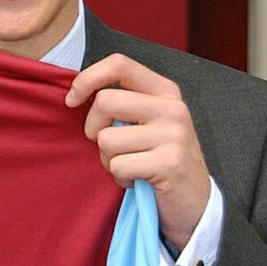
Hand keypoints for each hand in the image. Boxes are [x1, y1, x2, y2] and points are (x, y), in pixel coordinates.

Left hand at [65, 53, 210, 250]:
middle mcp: (171, 107)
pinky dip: (120, 178)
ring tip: (130, 166)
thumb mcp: (149, 122)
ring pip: (106, 139)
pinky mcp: (169, 162)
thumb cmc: (161, 159)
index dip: (87, 79)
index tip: (72, 101)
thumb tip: (77, 93)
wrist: (194, 200)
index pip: (119, 64)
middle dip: (93, 129)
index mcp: (164, 91)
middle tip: (109, 147)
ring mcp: (172, 134)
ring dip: (108, 160)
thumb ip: (124, 103)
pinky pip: (118, 166)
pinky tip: (137, 180)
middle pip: (105, 102)